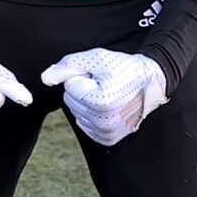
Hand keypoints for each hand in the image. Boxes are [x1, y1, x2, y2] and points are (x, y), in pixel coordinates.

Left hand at [41, 48, 168, 147]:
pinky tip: (108, 106)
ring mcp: (106, 132)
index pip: (70, 86)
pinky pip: (84, 123)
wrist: (151, 82)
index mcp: (100, 101)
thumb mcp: (95, 58)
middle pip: (71, 101)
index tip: (101, 76)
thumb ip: (67, 66)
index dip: (83, 77)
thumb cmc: (124, 68)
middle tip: (105, 84)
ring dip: (88, 102)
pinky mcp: (107, 138)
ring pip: (76, 112)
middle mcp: (103, 121)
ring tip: (108, 93)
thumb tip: (45, 78)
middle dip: (83, 89)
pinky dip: (92, 114)